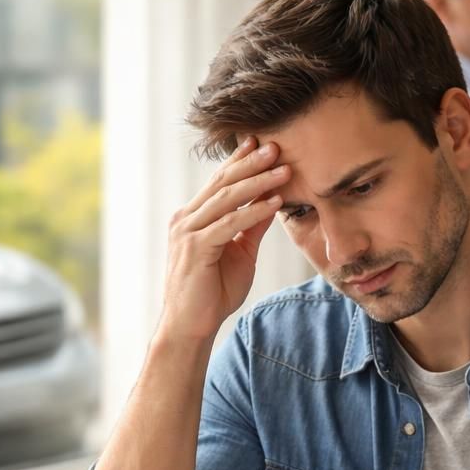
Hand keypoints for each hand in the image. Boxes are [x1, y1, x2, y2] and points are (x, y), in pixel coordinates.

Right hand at [158, 136, 288, 341]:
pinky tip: (273, 203)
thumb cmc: (212, 293)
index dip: (241, 161)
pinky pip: (229, 224)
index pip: (219, 182)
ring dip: (258, 182)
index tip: (263, 143)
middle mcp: (186, 219)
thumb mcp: (239, 254)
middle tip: (276, 146)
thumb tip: (270, 203)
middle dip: (251, 162)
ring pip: (226, 198)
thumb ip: (250, 228)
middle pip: (222, 182)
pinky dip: (253, 212)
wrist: (191, 326)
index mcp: (194, 218)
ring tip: (283, 169)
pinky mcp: (195, 248)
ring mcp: (188, 232)